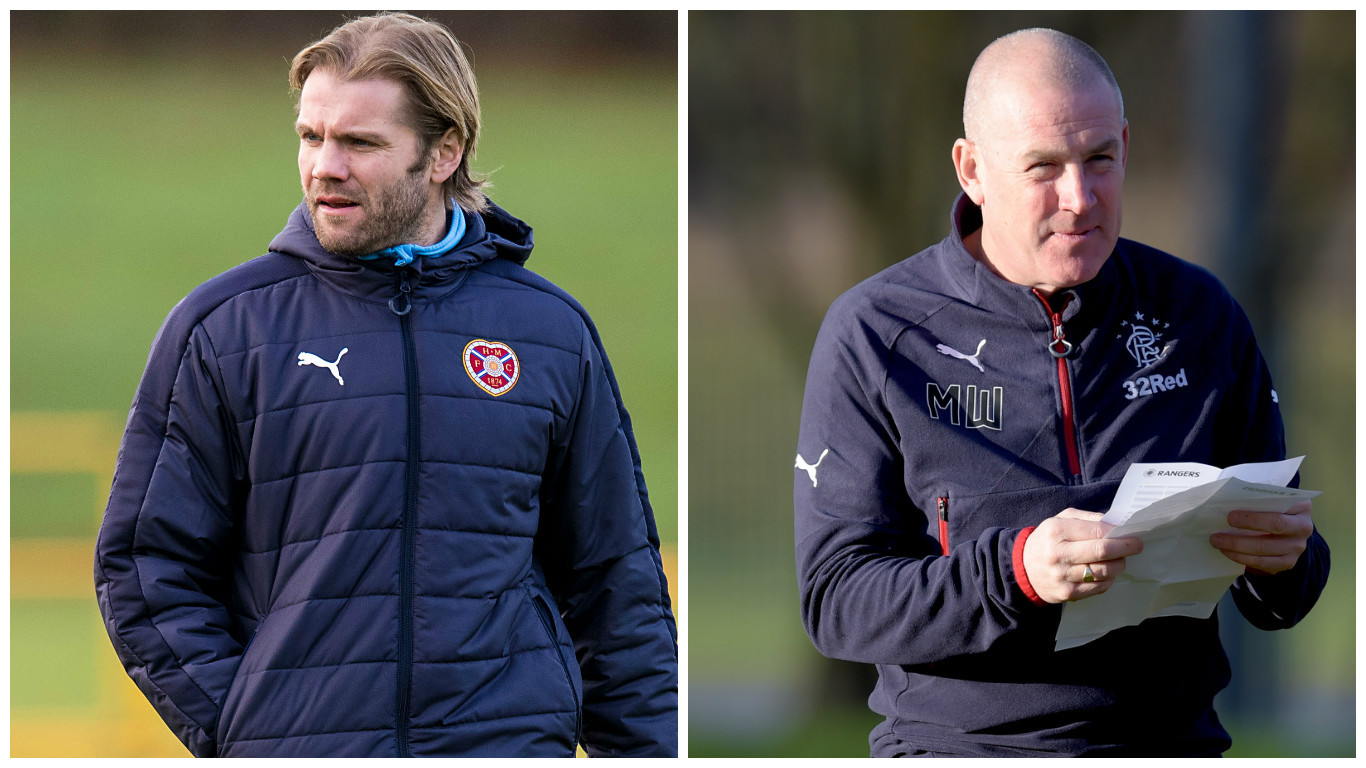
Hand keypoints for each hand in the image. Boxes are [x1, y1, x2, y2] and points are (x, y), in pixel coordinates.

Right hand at [1023, 508, 1143, 603]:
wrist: (1022, 569)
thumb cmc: (1048, 541)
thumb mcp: (1061, 520)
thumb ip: (1088, 519)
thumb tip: (1118, 524)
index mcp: (1057, 531)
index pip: (1097, 531)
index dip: (1119, 533)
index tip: (1132, 534)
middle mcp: (1058, 553)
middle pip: (1103, 551)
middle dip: (1125, 548)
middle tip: (1137, 546)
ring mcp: (1062, 575)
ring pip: (1104, 572)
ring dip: (1119, 565)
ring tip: (1120, 561)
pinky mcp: (1066, 593)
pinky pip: (1098, 588)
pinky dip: (1108, 580)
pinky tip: (1107, 574)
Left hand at [1210, 499, 1312, 574]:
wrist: (1286, 531)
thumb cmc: (1271, 510)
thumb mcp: (1270, 500)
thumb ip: (1257, 498)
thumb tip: (1228, 500)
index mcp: (1301, 506)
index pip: (1280, 507)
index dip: (1255, 514)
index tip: (1231, 515)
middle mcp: (1303, 527)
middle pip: (1275, 527)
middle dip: (1245, 527)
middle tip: (1220, 530)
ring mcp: (1297, 547)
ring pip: (1265, 549)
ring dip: (1236, 546)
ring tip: (1217, 541)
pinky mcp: (1288, 562)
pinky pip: (1262, 563)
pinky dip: (1241, 558)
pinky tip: (1227, 551)